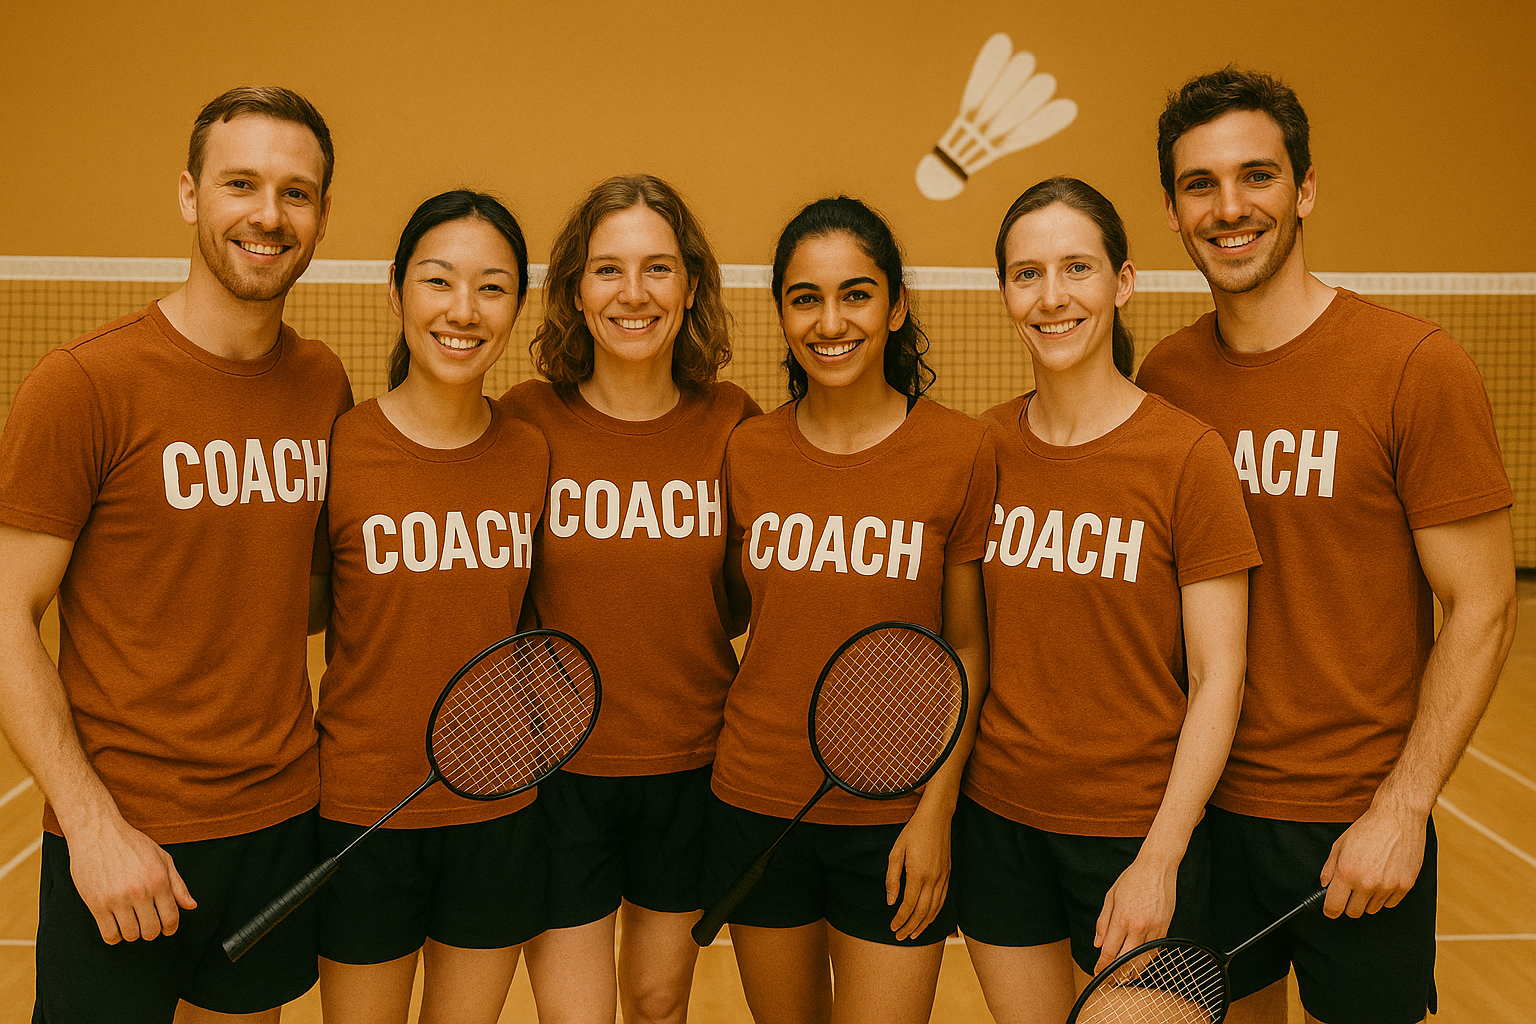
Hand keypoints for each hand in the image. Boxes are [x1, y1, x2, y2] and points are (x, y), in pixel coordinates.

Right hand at [67, 816, 196, 942]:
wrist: (98, 832)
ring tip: (132, 923)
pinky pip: (108, 934)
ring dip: (133, 934)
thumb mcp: (162, 858)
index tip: (167, 929)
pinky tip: (116, 926)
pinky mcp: (96, 904)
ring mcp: (117, 899)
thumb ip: (178, 884)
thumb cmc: (131, 843)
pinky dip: (114, 936)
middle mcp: (140, 891)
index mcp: (158, 880)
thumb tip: (191, 906)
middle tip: (148, 924)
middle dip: (152, 931)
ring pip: (130, 935)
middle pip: (151, 930)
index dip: (171, 928)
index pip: (171, 917)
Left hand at [886, 802, 951, 940]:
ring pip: (935, 908)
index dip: (900, 919)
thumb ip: (892, 878)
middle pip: (923, 911)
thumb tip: (891, 901)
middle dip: (911, 927)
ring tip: (914, 934)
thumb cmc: (913, 832)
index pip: (909, 905)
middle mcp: (934, 879)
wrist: (936, 818)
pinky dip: (935, 913)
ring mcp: (943, 877)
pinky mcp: (948, 874)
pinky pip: (942, 899)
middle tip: (901, 937)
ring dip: (925, 924)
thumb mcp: (896, 852)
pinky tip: (928, 918)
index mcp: (918, 873)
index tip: (892, 927)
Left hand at [1093, 851, 1178, 972]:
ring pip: (1142, 960)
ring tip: (1123, 976)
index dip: (1102, 965)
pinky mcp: (1165, 929)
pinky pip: (1154, 952)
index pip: (1110, 951)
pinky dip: (1145, 960)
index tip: (1097, 972)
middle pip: (1125, 960)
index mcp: (1122, 918)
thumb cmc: (1131, 879)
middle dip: (1115, 972)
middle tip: (1108, 978)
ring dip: (1131, 971)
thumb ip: (1102, 922)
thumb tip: (1097, 944)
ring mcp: (1154, 929)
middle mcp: (1138, 927)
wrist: (1157, 868)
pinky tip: (1138, 963)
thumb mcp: (1110, 897)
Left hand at [1319, 803, 1426, 918]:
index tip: (1330, 908)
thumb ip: (1329, 868)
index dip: (1330, 910)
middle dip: (1348, 904)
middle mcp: (1367, 883)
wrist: (1398, 818)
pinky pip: (1390, 904)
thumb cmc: (1368, 828)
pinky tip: (1383, 879)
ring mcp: (1388, 887)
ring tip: (1368, 879)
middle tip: (1349, 890)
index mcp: (1347, 873)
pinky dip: (1384, 897)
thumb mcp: (1340, 845)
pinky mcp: (1405, 886)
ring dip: (1367, 900)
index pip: (1334, 907)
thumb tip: (1325, 886)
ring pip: (1372, 909)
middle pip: (1353, 913)